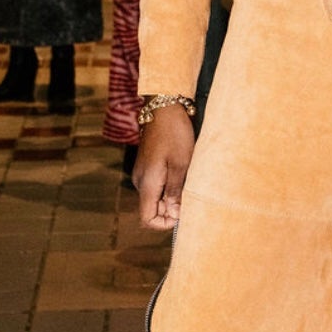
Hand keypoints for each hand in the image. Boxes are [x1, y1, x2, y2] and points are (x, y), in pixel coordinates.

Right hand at [134, 104, 195, 229]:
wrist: (164, 107)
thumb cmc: (174, 134)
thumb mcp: (181, 165)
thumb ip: (175, 192)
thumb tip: (174, 214)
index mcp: (147, 184)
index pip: (147, 219)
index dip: (164, 223)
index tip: (182, 214)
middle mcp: (141, 182)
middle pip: (152, 210)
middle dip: (171, 210)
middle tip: (191, 196)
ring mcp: (143, 173)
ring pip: (155, 197)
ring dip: (171, 197)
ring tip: (188, 183)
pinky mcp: (147, 166)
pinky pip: (156, 185)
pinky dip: (169, 186)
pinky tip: (182, 174)